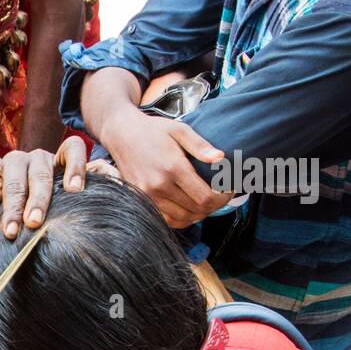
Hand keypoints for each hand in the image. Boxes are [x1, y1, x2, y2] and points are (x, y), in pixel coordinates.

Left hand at [0, 135, 86, 243]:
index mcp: (12, 163)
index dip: (12, 210)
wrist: (9, 176)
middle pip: (38, 176)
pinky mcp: (72, 160)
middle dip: (36, 201)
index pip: (13, 186)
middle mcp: (35, 157)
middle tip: (34, 224)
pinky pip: (79, 152)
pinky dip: (86, 164)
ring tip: (73, 192)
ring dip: (71, 173)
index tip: (11, 233)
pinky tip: (91, 181)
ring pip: (65, 156)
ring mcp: (55, 157)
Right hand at [98, 106, 227, 226]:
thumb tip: (221, 158)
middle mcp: (159, 186)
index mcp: (173, 168)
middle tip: (221, 196)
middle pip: (196, 210)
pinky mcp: (141, 200)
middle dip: (214, 206)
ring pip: (182, 219)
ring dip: (199, 214)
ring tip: (207, 202)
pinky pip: (167, 220)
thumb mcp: (180, 130)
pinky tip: (190, 209)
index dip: (222, 199)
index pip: (205, 197)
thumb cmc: (152, 130)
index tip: (229, 191)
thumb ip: (200, 146)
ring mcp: (148, 196)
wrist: (121, 134)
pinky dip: (182, 219)